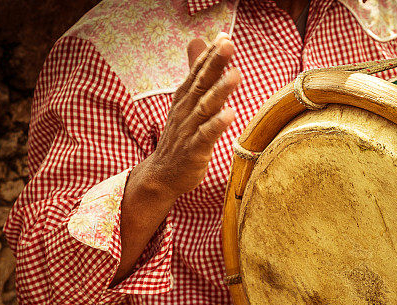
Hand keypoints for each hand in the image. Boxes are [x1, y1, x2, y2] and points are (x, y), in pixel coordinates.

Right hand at [132, 33, 241, 199]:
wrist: (161, 174)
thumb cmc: (180, 137)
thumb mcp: (186, 102)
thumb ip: (196, 73)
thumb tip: (200, 42)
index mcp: (185, 98)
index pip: (198, 72)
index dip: (210, 55)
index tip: (223, 37)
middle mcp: (186, 110)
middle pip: (201, 83)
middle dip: (215, 64)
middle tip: (227, 45)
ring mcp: (189, 130)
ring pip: (205, 107)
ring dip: (220, 91)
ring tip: (235, 74)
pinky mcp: (194, 151)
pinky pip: (206, 136)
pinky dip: (216, 125)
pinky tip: (229, 114)